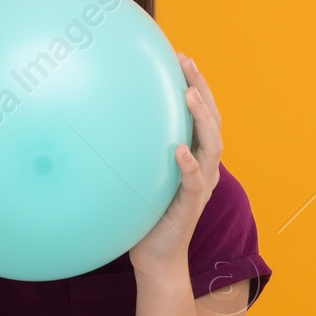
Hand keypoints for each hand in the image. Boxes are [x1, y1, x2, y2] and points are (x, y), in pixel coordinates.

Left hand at [129, 53, 222, 279]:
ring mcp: (200, 187)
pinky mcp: (190, 207)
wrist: (155, 259)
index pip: (202, 114)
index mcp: (195, 157)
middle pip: (213, 121)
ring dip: (201, 119)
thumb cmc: (145, 215)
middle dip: (202, 89)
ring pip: (212, 146)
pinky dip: (190, 165)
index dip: (196, 84)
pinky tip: (180, 149)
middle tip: (187, 62)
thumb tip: (101, 118)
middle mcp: (204, 167)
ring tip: (189, 95)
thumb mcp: (141, 176)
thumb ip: (136, 150)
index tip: (181, 56)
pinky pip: (195, 183)